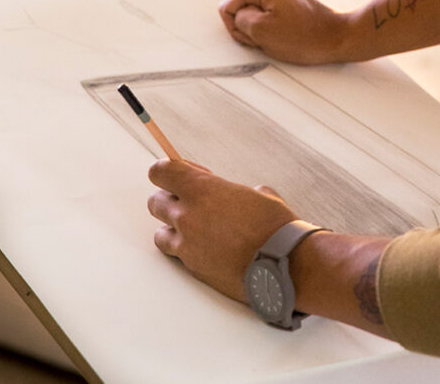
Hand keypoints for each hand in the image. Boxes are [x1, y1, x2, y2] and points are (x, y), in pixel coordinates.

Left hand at [147, 160, 296, 301]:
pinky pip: (177, 255)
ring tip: (194, 230)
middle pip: (155, 202)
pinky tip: (204, 249)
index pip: (161, 171)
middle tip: (189, 201)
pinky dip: (185, 251)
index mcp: (202, 189)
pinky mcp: (193, 268)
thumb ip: (231, 191)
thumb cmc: (274, 225)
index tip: (179, 173)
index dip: (167, 171)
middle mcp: (187, 215)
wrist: (284, 264)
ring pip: (160, 233)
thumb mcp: (257, 193)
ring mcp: (187, 245)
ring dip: (172, 228)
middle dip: (169, 199)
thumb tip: (229, 196)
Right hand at [218, 0, 346, 64]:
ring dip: (261, 26)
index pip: (227, 7)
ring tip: (280, 35)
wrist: (339, 37)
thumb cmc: (305, 37)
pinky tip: (287, 31)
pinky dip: (273, 24)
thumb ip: (239, 19)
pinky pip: (269, 10)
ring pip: (255, 10)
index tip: (256, 37)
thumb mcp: (261, 32)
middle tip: (270, 37)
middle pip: (241, 6)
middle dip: (250, 26)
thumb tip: (238, 14)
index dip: (236, 28)